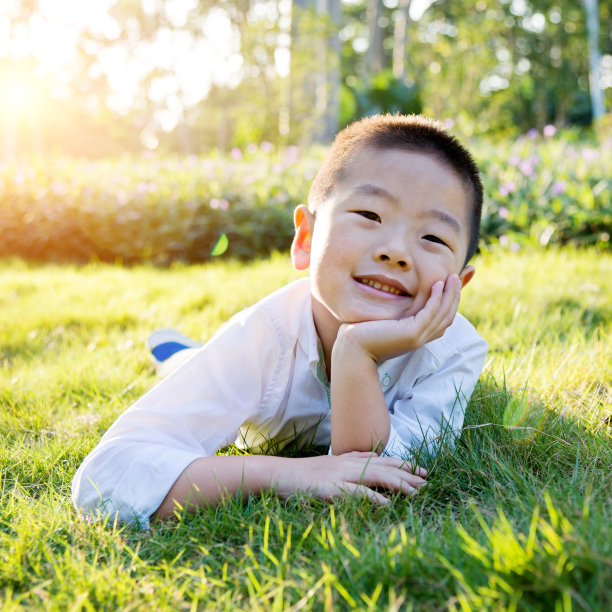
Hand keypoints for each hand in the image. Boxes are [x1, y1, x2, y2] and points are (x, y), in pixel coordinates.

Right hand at [274, 452, 427, 504]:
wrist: (282, 474)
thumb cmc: (307, 472)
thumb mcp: (333, 462)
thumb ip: (354, 459)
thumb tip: (374, 457)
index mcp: (351, 459)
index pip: (384, 459)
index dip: (405, 464)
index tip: (423, 471)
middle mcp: (350, 464)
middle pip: (385, 467)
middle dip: (408, 475)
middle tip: (427, 483)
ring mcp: (341, 475)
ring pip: (376, 476)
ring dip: (398, 484)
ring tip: (416, 492)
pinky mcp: (332, 489)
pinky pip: (356, 493)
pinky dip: (374, 498)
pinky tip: (387, 505)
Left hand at [335, 274, 460, 362]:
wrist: (352, 349)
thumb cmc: (361, 334)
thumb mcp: (383, 320)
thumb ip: (393, 311)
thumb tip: (391, 296)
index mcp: (416, 336)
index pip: (442, 319)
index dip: (450, 302)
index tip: (452, 284)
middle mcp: (421, 338)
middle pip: (447, 316)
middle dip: (454, 296)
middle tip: (457, 276)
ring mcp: (418, 338)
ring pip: (443, 315)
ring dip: (450, 295)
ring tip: (452, 277)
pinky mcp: (412, 335)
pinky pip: (430, 314)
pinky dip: (436, 299)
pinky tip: (437, 285)